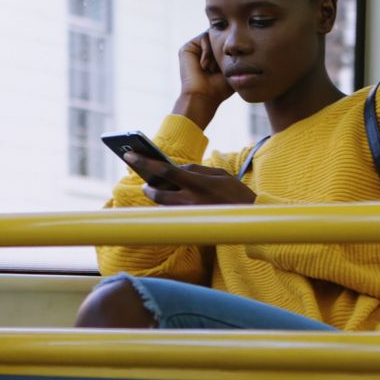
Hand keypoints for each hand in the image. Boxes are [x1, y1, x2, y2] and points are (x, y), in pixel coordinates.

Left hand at [124, 152, 256, 204]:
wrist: (250, 217)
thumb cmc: (235, 192)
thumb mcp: (218, 174)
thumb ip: (196, 170)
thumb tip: (176, 168)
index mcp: (198, 183)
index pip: (165, 171)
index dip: (145, 163)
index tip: (129, 156)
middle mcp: (191, 200)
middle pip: (159, 194)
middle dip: (148, 188)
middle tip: (145, 184)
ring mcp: (191, 214)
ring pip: (164, 206)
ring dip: (158, 198)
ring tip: (154, 190)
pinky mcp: (193, 223)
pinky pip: (173, 214)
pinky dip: (169, 206)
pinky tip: (169, 200)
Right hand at [174, 31, 233, 128]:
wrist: (204, 96)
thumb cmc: (220, 88)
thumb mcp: (234, 69)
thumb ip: (237, 54)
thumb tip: (244, 44)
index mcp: (213, 57)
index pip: (227, 43)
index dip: (231, 52)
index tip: (229, 68)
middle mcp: (203, 52)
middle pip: (220, 38)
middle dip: (222, 53)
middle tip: (219, 70)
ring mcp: (195, 49)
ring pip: (213, 37)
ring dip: (215, 54)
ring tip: (212, 70)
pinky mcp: (187, 48)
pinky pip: (204, 38)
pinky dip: (208, 52)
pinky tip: (205, 67)